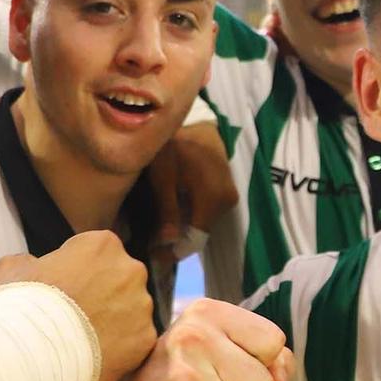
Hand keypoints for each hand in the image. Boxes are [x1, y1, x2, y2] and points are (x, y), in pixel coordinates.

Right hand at [0, 231, 156, 380]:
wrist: (33, 352)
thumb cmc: (21, 306)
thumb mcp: (12, 269)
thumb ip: (29, 262)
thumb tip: (29, 266)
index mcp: (103, 244)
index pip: (97, 253)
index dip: (80, 272)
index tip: (66, 290)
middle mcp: (131, 269)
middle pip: (120, 280)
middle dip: (104, 295)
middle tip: (77, 317)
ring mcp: (142, 305)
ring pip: (132, 311)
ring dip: (115, 321)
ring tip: (85, 340)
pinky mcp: (146, 337)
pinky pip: (136, 340)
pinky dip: (121, 348)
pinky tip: (96, 356)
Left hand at [148, 121, 237, 249]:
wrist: (198, 124)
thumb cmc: (176, 146)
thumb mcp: (164, 175)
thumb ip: (167, 210)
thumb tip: (166, 243)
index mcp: (212, 198)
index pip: (194, 238)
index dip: (174, 251)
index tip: (153, 257)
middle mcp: (227, 201)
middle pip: (199, 233)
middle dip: (176, 241)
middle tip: (151, 243)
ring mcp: (229, 197)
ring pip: (203, 224)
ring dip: (183, 229)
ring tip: (159, 229)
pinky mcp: (227, 192)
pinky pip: (207, 213)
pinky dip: (190, 217)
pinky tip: (174, 213)